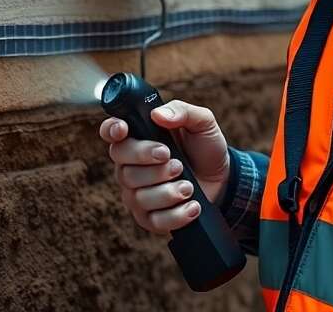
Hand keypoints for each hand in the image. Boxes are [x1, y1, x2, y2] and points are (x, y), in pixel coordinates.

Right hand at [99, 100, 230, 235]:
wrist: (222, 179)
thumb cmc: (204, 148)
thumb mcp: (201, 123)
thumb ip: (182, 111)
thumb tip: (158, 114)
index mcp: (137, 138)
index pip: (110, 132)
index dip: (111, 130)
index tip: (124, 130)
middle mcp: (130, 166)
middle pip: (123, 169)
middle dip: (150, 166)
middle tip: (176, 163)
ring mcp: (137, 194)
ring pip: (139, 197)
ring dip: (168, 191)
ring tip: (189, 186)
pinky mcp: (150, 218)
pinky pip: (154, 220)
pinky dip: (176, 214)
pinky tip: (193, 205)